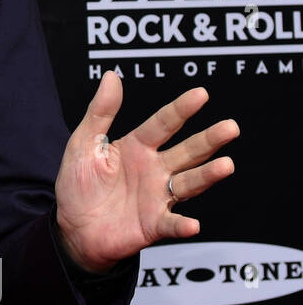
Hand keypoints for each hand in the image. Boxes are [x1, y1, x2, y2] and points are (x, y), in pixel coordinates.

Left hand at [54, 71, 237, 272]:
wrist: (72, 228)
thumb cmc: (78, 185)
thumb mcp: (83, 144)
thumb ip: (100, 113)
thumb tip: (111, 76)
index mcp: (138, 147)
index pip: (163, 124)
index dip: (181, 109)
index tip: (201, 94)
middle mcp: (155, 170)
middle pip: (187, 151)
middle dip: (209, 140)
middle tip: (231, 127)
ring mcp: (158, 197)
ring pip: (189, 183)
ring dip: (207, 176)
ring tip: (226, 165)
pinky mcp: (153, 224)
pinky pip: (171, 224)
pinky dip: (182, 225)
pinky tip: (193, 224)